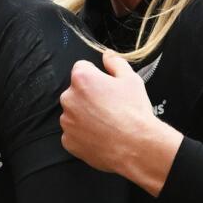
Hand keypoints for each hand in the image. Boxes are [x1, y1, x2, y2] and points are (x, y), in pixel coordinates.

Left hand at [59, 51, 182, 195]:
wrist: (136, 146)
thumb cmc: (134, 112)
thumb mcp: (131, 79)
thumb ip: (116, 62)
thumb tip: (107, 55)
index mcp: (82, 79)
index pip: (82, 68)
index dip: (96, 76)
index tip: (106, 86)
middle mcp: (69, 98)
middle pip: (76, 92)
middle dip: (89, 96)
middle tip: (109, 107)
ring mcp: (67, 121)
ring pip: (74, 113)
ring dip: (85, 116)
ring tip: (107, 123)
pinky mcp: (68, 141)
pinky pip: (74, 133)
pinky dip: (84, 134)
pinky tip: (101, 136)